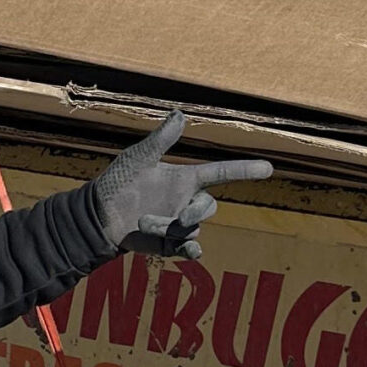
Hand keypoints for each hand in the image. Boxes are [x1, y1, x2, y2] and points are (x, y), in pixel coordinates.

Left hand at [89, 113, 272, 259]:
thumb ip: (161, 140)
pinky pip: (190, 250)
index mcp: (185, 179)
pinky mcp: (169, 245)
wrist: (98, 215)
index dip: (245, 170)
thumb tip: (180, 114)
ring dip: (169, 228)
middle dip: (196, 211)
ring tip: (142, 222)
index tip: (268, 167)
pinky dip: (192, 252)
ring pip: (193, 229)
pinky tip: (192, 252)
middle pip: (209, 208)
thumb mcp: (138, 158)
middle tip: (175, 217)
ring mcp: (178, 225)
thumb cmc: (117, 182)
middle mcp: (185, 202)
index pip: (222, 173)